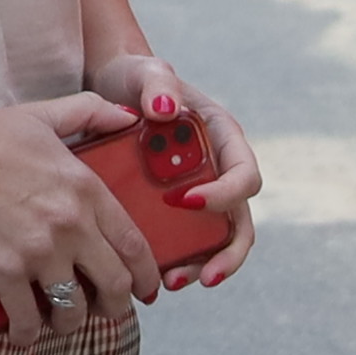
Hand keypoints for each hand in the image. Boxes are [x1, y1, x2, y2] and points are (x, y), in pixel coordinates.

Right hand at [0, 89, 159, 349]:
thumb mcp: (41, 116)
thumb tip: (128, 116)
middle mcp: (69, 223)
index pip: (136, 245)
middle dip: (115, 307)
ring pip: (74, 309)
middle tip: (106, 312)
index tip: (147, 290)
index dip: (147, 276)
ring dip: (70, 323)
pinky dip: (26, 332)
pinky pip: (26, 318)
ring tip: (61, 321)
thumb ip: (89, 113)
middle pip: (115, 284)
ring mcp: (36, 251)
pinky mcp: (1, 271)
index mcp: (85, 188)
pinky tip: (23, 332)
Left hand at [91, 49, 261, 286]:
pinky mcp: (175, 212)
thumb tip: (165, 109)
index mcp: (223, 139)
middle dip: (225, 254)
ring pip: (215, 242)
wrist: (112, 93)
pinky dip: (172, 261)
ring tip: (171, 283)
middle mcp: (219, 172)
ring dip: (199, 266)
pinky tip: (150, 275)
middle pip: (238, 222)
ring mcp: (200, 195)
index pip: (243, 175)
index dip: (224, 195)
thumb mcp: (144, 72)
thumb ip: (157, 83)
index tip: (186, 202)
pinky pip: (183, 243)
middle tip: (202, 276)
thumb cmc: (135, 79)